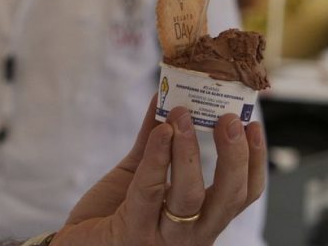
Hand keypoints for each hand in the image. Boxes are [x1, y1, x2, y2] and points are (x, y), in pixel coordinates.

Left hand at [52, 96, 266, 245]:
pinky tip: (161, 132)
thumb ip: (156, 139)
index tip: (253, 124)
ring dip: (190, 151)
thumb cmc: (112, 211)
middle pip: (230, 197)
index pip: (242, 193)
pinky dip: (157, 157)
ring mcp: (164, 238)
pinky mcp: (133, 234)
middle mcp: (192, 233)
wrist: (74, 243)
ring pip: (190, 196)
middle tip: (229, 119)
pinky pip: (149, 191)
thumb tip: (167, 95)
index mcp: (202, 217)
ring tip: (184, 115)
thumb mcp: (141, 171)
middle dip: (234, 156)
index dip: (253, 160)